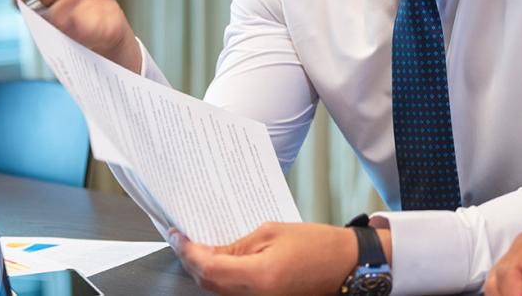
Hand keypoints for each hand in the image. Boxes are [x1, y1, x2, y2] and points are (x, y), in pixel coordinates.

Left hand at [170, 221, 390, 295]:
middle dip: (192, 262)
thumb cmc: (316, 243)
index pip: (209, 267)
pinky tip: (219, 260)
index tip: (177, 235)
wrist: (344, 264)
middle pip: (209, 284)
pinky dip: (221, 278)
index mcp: (258, 276)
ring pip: (219, 291)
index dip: (188, 251)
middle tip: (182, 239)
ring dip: (205, 271)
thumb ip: (239, 244)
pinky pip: (234, 293)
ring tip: (197, 246)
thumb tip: (211, 250)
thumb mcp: (273, 232)